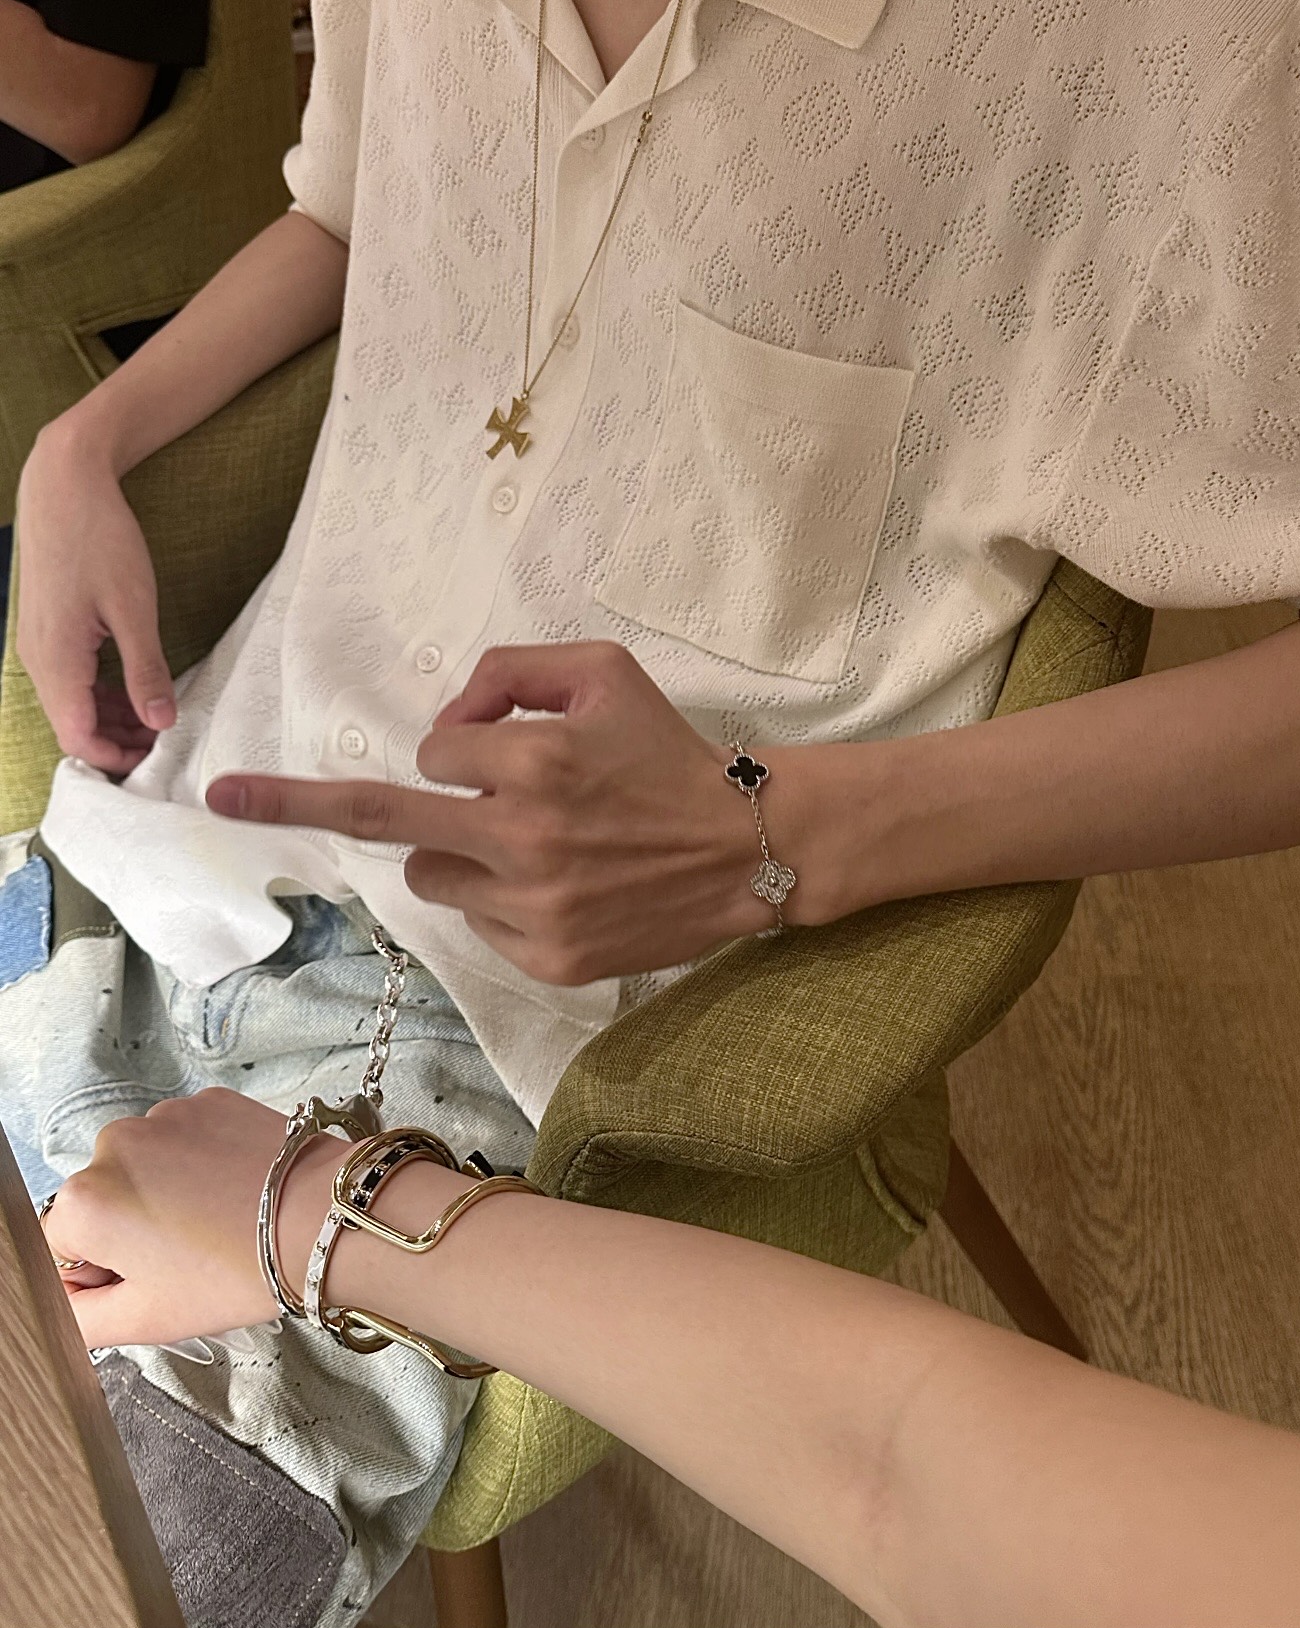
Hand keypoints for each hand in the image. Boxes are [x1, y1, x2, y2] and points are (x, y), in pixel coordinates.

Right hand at [15, 430, 175, 773]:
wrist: (63, 484)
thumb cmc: (98, 538)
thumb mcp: (134, 606)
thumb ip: (146, 668)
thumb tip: (161, 722)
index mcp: (56, 661)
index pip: (78, 738)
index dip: (117, 758)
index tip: (158, 759)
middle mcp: (39, 660)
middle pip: (74, 726)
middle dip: (119, 741)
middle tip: (168, 741)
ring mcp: (39, 645)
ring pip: (73, 703)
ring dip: (112, 717)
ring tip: (159, 715)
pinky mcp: (48, 630)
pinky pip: (72, 678)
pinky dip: (103, 692)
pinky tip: (137, 685)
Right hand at [39, 1088, 340, 1349]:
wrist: (322, 1219)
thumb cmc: (241, 1270)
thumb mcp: (145, 1319)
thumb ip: (78, 1319)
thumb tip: (60, 1305)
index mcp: (87, 1201)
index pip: (62, 1247)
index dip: (102, 1274)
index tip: (148, 1279)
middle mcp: (115, 1144)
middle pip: (101, 1201)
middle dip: (132, 1231)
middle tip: (188, 1257)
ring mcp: (164, 1115)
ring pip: (144, 1168)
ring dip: (167, 1193)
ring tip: (218, 1223)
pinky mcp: (209, 1101)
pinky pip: (184, 1140)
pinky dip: (201, 1163)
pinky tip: (235, 1191)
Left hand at [207, 641, 773, 982]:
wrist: (751, 847)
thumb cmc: (669, 753)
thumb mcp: (603, 671)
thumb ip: (511, 668)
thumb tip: (447, 719)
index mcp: (534, 761)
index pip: (436, 749)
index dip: (463, 745)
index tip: (488, 750)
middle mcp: (523, 837)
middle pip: (389, 819)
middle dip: (300, 799)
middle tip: (220, 796)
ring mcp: (533, 907)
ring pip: (433, 877)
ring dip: (457, 853)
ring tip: (534, 846)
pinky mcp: (551, 958)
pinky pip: (481, 926)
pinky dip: (503, 903)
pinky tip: (567, 888)